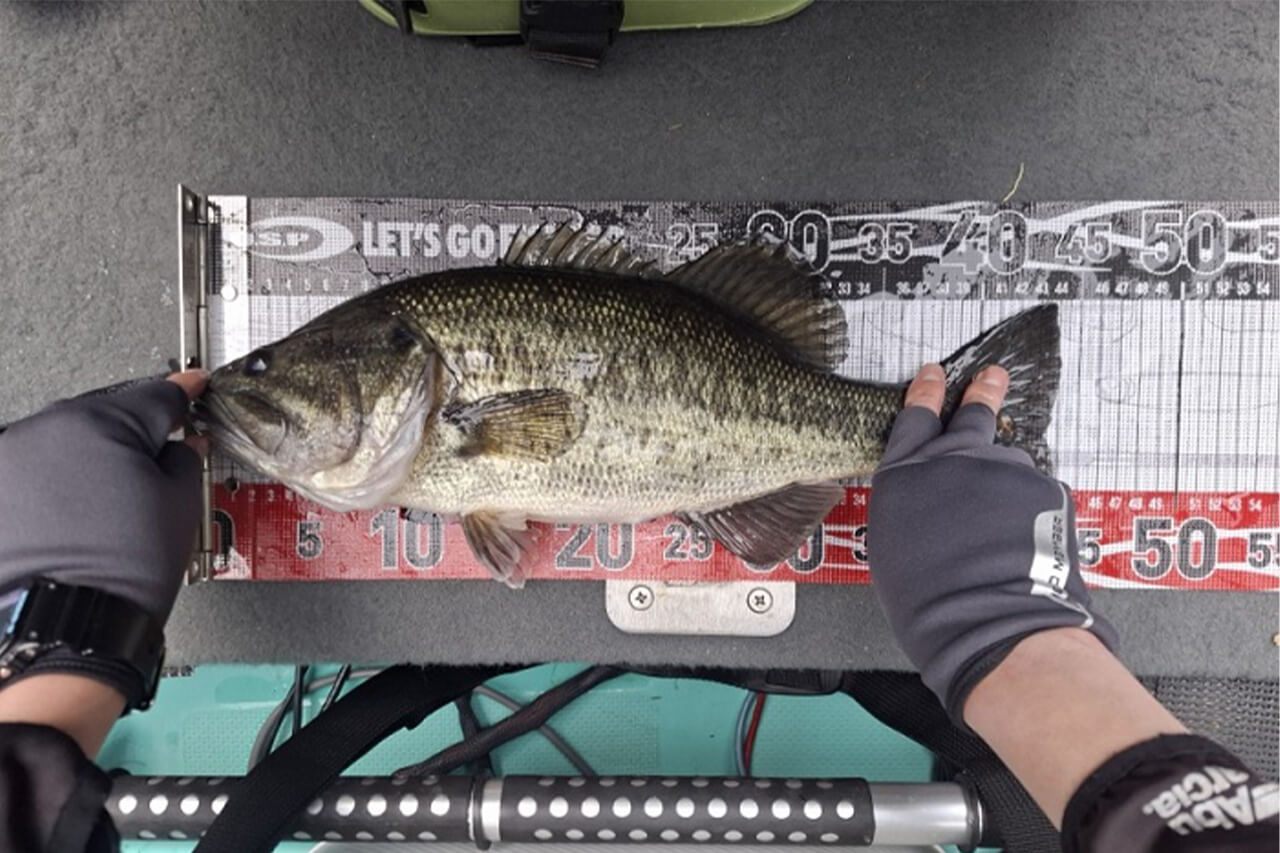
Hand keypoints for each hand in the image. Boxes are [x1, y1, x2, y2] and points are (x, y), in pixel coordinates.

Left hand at [0, 371, 206, 621]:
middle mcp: (45, 430)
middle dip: (132, 436)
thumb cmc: (120, 572)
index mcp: (99, 422)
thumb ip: (184, 459)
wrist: (65, 625)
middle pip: (105, 416)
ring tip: (107, 510)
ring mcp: (10, 459)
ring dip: (89, 461)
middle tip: (154, 470)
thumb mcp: (180, 506)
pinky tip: (74, 518)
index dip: (183, 393)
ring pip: (66, 443)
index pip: (155, 395)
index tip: (192, 386)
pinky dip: (56, 485)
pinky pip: (34, 471)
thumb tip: (181, 444)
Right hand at [867, 363, 1116, 722]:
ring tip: (1006, 514)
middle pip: (972, 412)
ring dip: (1006, 477)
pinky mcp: (1042, 486)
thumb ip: (912, 507)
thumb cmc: (928, 601)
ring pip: (1007, 461)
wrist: (988, 621)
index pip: (915, 415)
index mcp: (905, 473)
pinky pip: (1035, 490)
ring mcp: (1002, 468)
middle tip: (992, 376)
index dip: (925, 391)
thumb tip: (930, 504)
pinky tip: (1024, 538)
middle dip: (982, 392)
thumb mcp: (894, 546)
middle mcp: (953, 458)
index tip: (933, 374)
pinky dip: (1031, 507)